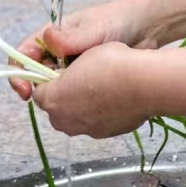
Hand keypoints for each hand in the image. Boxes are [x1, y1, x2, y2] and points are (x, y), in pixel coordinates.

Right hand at [7, 0, 153, 98]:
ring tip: (82, 95)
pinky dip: (78, 100)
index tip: (25, 91)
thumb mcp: (95, 27)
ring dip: (62, 96)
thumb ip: (72, 37)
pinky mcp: (87, 83)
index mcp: (52, 37)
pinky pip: (74, 96)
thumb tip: (48, 39)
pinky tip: (93, 100)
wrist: (148, 29)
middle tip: (60, 98)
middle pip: (36, 78)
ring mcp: (72, 70)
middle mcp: (57, 54)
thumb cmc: (119, 20)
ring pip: (55, 90)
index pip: (24, 56)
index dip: (19, 74)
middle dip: (42, 89)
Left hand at [29, 42, 153, 137]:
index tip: (64, 71)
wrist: (146, 84)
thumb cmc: (112, 63)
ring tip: (104, 87)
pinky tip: (117, 97)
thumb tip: (63, 71)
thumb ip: (64, 67)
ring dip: (84, 106)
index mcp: (52, 100)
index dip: (50, 80)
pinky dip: (103, 113)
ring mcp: (87, 131)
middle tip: (83, 78)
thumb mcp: (82, 52)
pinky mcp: (106, 134)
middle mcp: (65, 121)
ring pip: (77, 117)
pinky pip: (98, 122)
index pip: (39, 92)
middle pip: (57, 109)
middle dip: (65, 96)